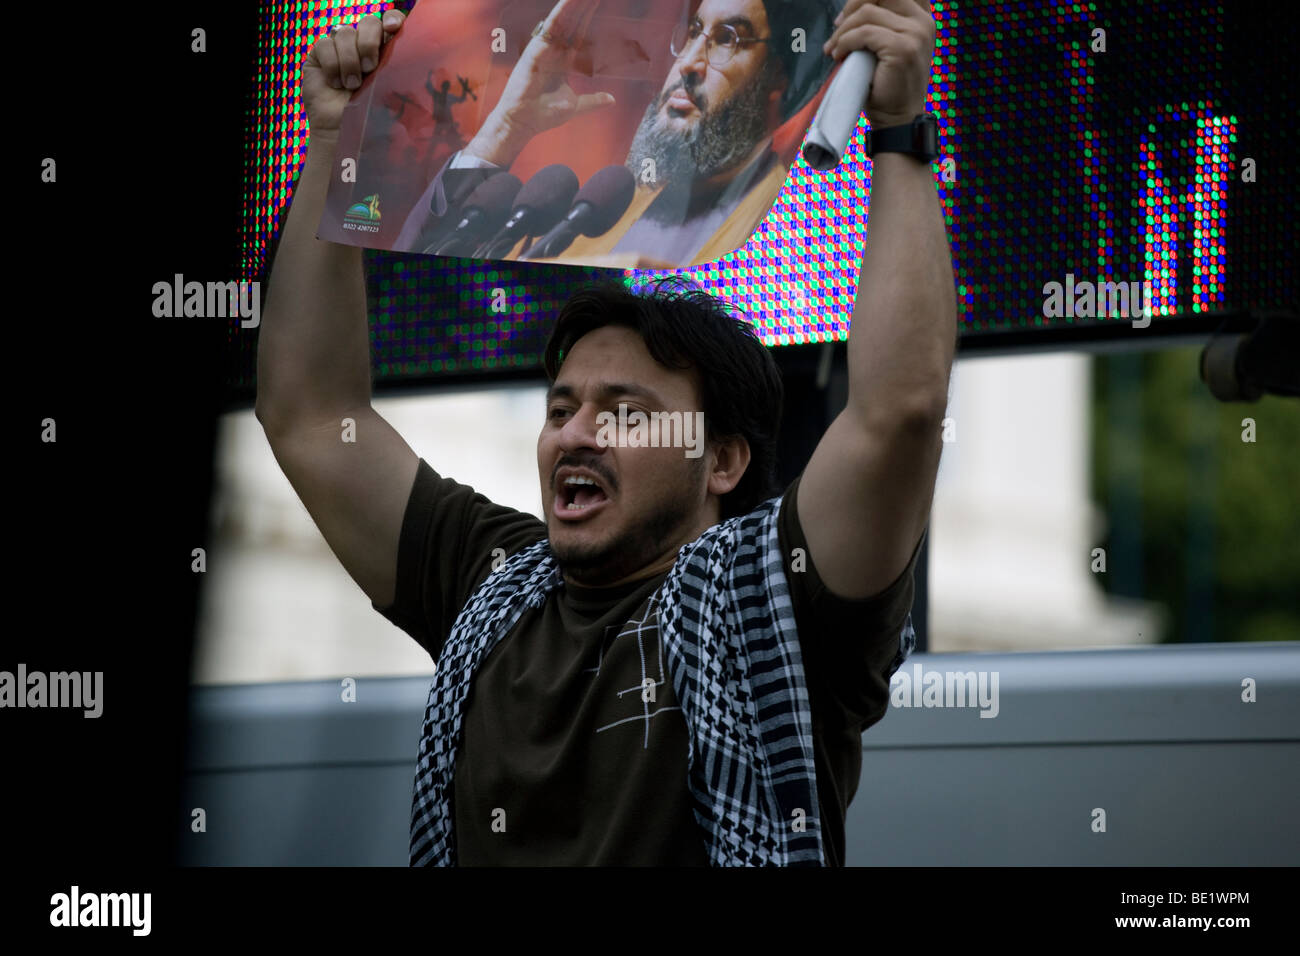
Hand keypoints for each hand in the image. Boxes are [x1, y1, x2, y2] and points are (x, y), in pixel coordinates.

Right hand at [302, 10, 406, 134]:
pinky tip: (335, 83)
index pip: (390, 21)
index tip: (394, 27)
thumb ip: (398, 73)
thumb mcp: (389, 94)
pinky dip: (332, 64)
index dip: (392, 18)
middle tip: (370, 68)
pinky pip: (325, 44)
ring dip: (350, 61)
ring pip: (345, 33)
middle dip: (369, 42)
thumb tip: (416, 58)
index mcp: (384, 50)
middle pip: (368, 22)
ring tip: (351, 86)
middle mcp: (362, 44)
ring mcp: (339, 47)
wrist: (342, 131)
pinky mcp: (319, 54)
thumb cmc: (369, 117)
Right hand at [466, 0, 615, 165]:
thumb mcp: (576, 105)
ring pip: (563, 19)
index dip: (588, 16)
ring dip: (575, 4)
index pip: (579, 33)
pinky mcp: (537, 49)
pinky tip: (571, 1)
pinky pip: (551, 26)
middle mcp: (554, 50)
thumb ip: (593, 100)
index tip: (599, 1)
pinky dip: (561, 12)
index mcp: (563, 60)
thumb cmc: (544, 114)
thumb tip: (612, 99)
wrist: (524, 122)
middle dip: (584, 5)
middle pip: (573, 21)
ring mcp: (545, 48)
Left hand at [822, 0, 934, 127]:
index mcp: (921, 17)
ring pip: (867, 13)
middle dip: (852, 6)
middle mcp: (923, 21)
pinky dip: (845, 42)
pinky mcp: (902, 48)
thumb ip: (880, 23)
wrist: (897, 118)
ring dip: (843, 31)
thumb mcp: (887, 45)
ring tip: (834, 49)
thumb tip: (851, 9)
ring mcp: (916, 33)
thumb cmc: (888, 85)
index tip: (847, 17)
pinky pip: (864, 33)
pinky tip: (839, 55)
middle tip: (837, 27)